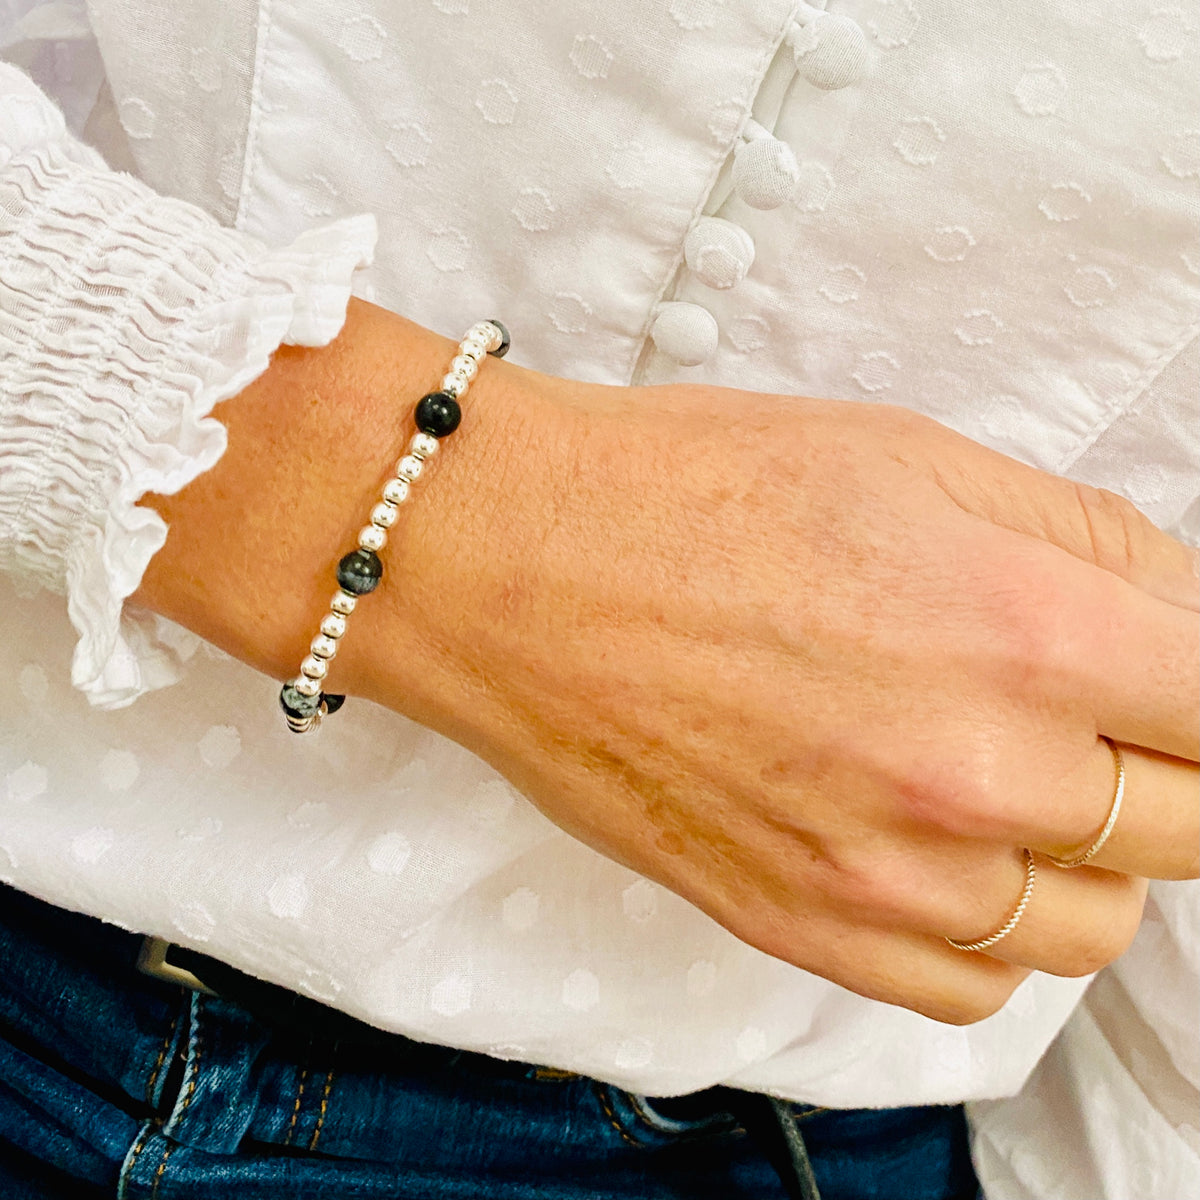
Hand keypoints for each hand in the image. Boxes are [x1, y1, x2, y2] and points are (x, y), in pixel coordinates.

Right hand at [140, 302, 1198, 1023]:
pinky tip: (935, 852)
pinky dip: (986, 931)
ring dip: (1078, 854)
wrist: (511, 564)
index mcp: (1016, 628)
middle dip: (1162, 763)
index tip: (1175, 683)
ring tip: (1004, 781)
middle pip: (1183, 826)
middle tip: (1095, 715)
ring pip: (1088, 924)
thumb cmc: (682, 492)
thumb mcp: (907, 457)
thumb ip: (1077, 540)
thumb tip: (1174, 608)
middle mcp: (966, 770)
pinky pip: (974, 990)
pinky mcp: (797, 927)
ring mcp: (881, 871)